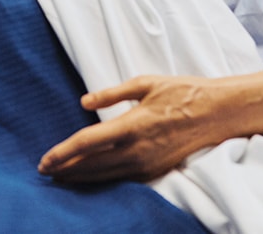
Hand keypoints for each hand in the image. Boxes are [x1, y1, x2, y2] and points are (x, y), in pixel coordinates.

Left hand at [38, 74, 248, 183]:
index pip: (87, 143)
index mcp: (132, 125)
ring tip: (61, 177)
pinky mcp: (155, 170)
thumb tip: (83, 102)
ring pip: (105, 176)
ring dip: (80, 178)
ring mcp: (146, 164)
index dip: (62, 153)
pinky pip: (121, 178)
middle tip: (44, 171)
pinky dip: (102, 179)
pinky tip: (92, 177)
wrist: (218, 113)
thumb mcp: (147, 83)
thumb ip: (112, 93)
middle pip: (91, 165)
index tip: (44, 160)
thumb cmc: (183, 92)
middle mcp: (137, 150)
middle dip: (65, 170)